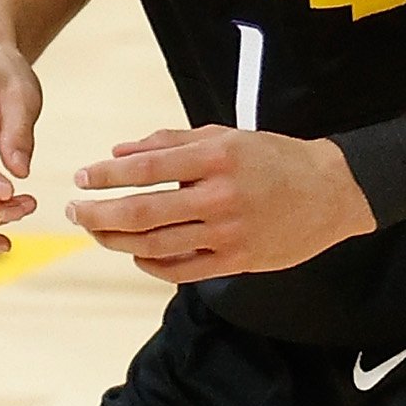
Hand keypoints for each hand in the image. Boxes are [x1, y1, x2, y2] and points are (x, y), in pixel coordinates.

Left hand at [66, 126, 373, 282]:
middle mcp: (220, 195)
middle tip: (73, 211)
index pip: (145, 168)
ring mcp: (229, 232)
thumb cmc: (274, 158)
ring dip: (116, 241)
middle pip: (141, 212)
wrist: (332, 191)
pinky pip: (180, 269)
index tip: (80, 178)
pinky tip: (136, 253)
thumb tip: (118, 152)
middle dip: (98, 213)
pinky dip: (150, 263)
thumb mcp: (227, 136)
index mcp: (216, 157)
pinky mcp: (237, 260)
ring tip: (97, 232)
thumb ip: (172, 142)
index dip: (105, 175)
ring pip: (155, 244)